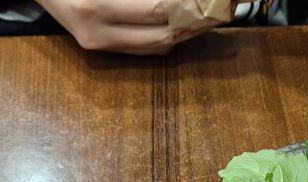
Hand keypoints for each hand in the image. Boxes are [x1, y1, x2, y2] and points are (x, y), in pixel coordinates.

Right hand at [35, 0, 200, 53]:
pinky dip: (162, 38)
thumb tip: (174, 0)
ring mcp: (95, 43)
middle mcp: (96, 30)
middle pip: (161, 36)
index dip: (188, 7)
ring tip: (199, 18)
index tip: (210, 3)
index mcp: (98, 5)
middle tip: (214, 10)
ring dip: (181, 34)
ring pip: (154, 48)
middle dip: (192, 24)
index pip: (159, 10)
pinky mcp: (94, 49)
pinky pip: (140, 50)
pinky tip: (175, 25)